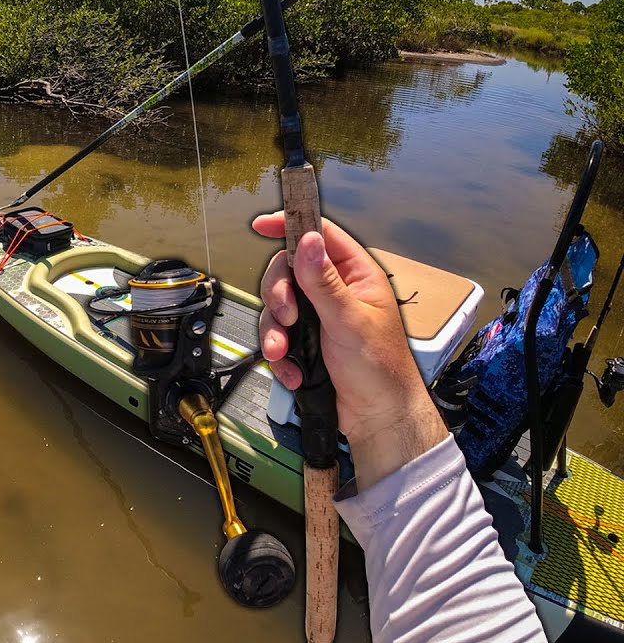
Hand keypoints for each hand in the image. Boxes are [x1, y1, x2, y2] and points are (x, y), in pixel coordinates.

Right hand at [253, 213, 445, 487]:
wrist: (377, 417)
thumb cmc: (381, 369)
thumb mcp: (350, 320)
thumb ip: (324, 281)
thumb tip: (307, 239)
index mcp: (356, 275)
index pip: (320, 236)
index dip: (289, 225)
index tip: (260, 225)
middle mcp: (334, 292)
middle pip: (287, 272)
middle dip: (278, 296)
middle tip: (287, 316)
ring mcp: (317, 317)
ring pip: (277, 308)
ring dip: (275, 333)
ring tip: (285, 355)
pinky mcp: (305, 342)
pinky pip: (278, 337)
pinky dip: (281, 357)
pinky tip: (295, 373)